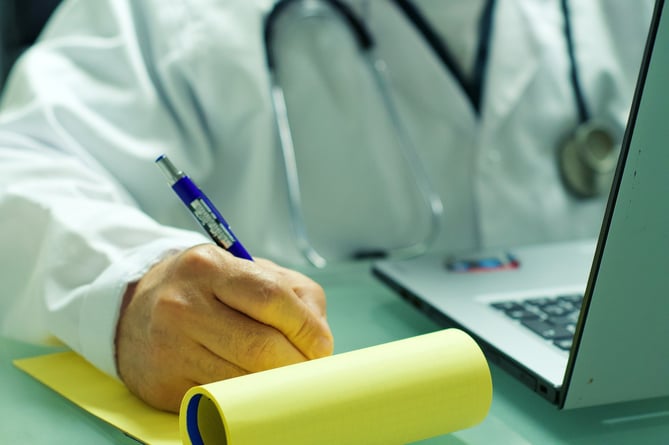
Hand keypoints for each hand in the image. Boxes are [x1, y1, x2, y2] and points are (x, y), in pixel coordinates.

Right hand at [114, 244, 333, 411]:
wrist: (135, 310)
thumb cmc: (207, 289)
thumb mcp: (247, 270)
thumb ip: (294, 292)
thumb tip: (319, 337)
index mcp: (209, 266)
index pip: (272, 298)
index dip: (307, 327)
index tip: (321, 345)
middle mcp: (182, 304)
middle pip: (260, 346)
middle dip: (297, 363)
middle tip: (309, 368)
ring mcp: (169, 347)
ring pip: (243, 379)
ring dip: (276, 384)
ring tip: (285, 376)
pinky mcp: (164, 384)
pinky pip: (222, 399)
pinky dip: (248, 398)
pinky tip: (254, 386)